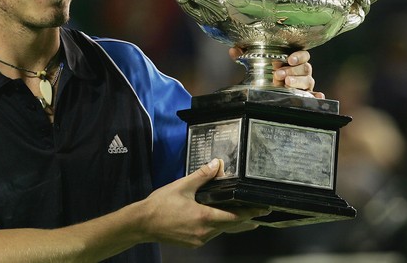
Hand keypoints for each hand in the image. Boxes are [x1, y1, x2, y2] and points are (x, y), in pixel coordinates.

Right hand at [139, 158, 268, 247]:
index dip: (250, 213)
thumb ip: (202, 176)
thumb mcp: (182, 186)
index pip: (235, 217)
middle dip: (245, 220)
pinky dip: (218, 227)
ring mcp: (199, 239)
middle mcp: (205, 232)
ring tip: (243, 218)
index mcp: (204, 217)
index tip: (262, 209)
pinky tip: (218, 221)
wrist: (143, 223)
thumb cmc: (161, 204)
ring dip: (232, 224)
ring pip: (221, 231)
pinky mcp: (193, 243)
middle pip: (231, 226)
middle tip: (259, 214)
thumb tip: (217, 164)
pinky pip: (211, 234)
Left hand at [229, 48, 324, 98]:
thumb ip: (244, 55)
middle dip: (292, 71)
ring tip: (286, 84)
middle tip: (279, 75)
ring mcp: (304, 83)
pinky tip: (317, 96)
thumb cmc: (266, 71)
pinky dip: (317, 96)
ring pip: (308, 81)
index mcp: (293, 60)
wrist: (267, 87)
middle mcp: (302, 71)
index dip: (298, 56)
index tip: (289, 59)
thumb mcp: (254, 62)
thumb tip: (233, 50)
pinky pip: (314, 95)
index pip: (303, 54)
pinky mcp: (305, 95)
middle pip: (305, 68)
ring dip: (298, 82)